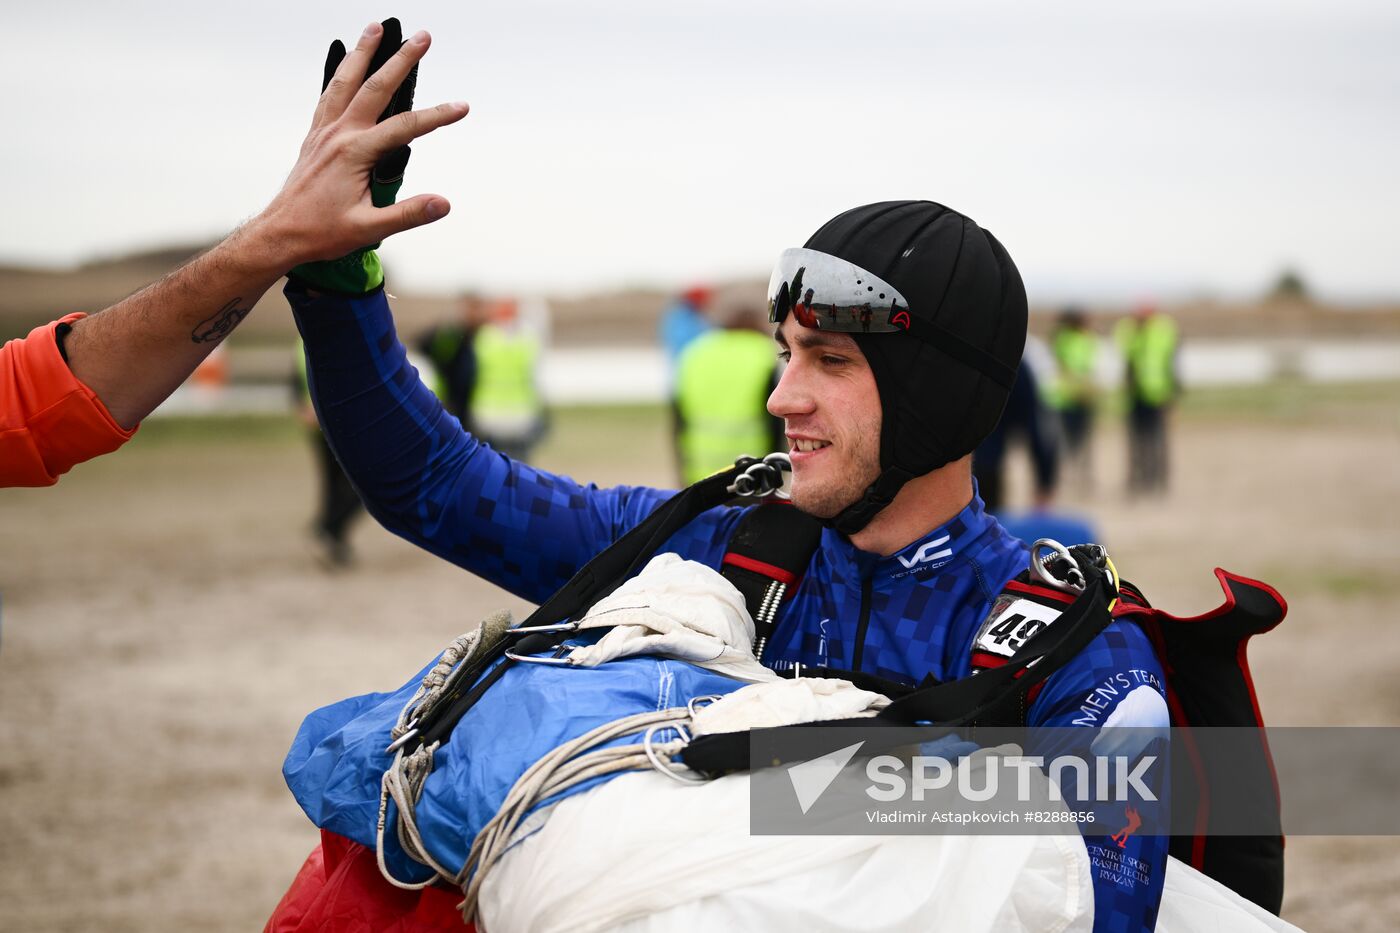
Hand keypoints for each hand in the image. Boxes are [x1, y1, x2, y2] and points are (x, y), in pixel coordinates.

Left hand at [253, 22, 468, 266]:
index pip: (405, 128)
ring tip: (376, 28)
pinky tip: (345, 65)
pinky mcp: (315, 137)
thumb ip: (408, 214)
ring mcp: (324, 132)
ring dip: (363, 53)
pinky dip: (339, 74)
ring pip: (345, 81)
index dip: (436, 116)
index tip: (462, 107)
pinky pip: (328, 95)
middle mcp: (338, 134)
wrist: (280, 233)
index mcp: (354, 153)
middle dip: (401, 59)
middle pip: (375, 87)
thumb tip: (443, 203)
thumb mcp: (369, 229)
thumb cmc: (320, 232)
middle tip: (422, 37)